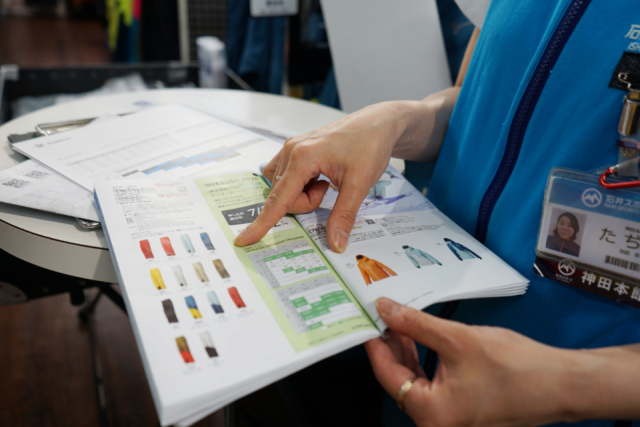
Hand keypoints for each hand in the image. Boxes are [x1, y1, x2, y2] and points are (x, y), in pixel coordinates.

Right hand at [234, 101, 412, 251]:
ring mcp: (291, 148)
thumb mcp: (360, 184)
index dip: (262, 222)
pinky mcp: (295, 149)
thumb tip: (335, 243)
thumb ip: (343, 215)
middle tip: (328, 190)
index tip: (245, 239)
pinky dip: (301, 185)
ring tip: (325, 183)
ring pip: (283, 188)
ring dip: (302, 194)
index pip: (278, 198)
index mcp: (303, 157)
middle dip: (305, 203)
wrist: (377, 124)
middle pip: (282, 195)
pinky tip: (319, 178)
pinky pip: (286, 177)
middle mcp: (291, 150)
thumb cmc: (369, 146)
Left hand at [365, 298, 591, 426]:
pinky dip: (424, 361)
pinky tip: (421, 338)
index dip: (375, 343)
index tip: (365, 321)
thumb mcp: (457, 339)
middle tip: (382, 316)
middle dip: (391, 346)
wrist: (560, 383)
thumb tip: (386, 310)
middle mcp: (437, 423)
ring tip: (400, 322)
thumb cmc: (515, 367)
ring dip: (407, 352)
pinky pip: (432, 384)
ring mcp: (450, 419)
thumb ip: (416, 325)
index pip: (387, 374)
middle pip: (399, 379)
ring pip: (415, 381)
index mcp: (431, 414)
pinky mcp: (461, 411)